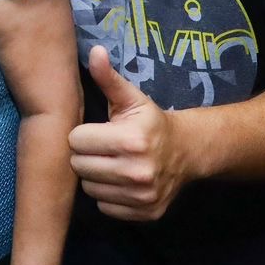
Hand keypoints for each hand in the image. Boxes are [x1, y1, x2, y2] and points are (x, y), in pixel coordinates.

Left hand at [68, 45, 189, 220]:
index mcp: (131, 140)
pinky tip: (120, 181)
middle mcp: (138, 171)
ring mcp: (142, 196)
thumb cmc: (150, 122)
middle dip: (84, 155)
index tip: (95, 131)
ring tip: (109, 163)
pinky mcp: (145, 213)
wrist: (188, 152)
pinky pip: (105, 208)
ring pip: (89, 189)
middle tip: (100, 148)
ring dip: (94, 177)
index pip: (76, 141)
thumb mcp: (131, 98)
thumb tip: (95, 51)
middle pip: (79, 166)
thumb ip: (109, 78)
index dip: (82, 134)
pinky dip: (108, 196)